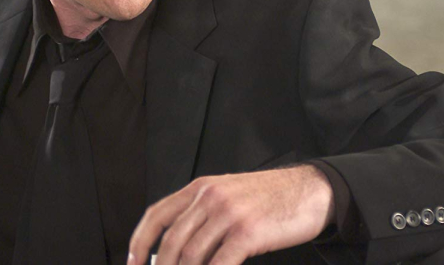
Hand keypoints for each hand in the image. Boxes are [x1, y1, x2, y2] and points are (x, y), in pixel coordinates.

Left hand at [128, 164, 335, 264]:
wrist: (310, 191)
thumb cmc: (270, 198)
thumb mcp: (229, 194)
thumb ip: (202, 213)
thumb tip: (176, 247)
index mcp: (201, 187)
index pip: (157, 214)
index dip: (140, 242)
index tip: (133, 262)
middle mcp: (210, 197)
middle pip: (171, 241)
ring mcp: (228, 213)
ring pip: (192, 256)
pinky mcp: (248, 232)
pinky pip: (218, 264)